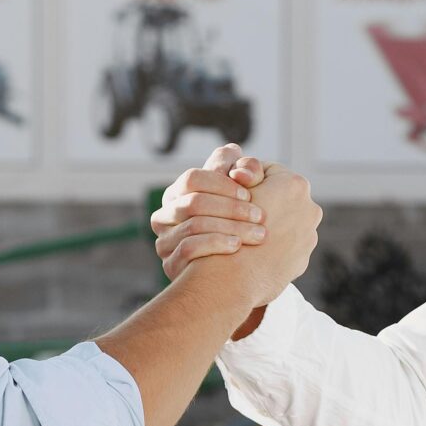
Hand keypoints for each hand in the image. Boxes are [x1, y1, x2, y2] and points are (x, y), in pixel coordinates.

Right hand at [152, 143, 268, 279]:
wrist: (232, 273)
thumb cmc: (237, 223)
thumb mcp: (242, 194)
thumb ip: (241, 169)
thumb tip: (235, 151)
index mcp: (176, 194)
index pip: (192, 179)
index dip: (222, 183)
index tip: (250, 192)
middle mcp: (164, 217)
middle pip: (193, 203)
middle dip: (231, 208)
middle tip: (261, 216)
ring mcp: (165, 242)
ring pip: (193, 226)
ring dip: (231, 227)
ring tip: (259, 234)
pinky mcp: (170, 266)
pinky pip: (188, 249)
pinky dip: (216, 244)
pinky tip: (238, 246)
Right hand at [210, 162, 318, 310]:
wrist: (231, 280)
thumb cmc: (225, 229)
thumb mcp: (230, 189)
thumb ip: (242, 173)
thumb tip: (245, 169)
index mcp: (294, 185)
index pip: (268, 172)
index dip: (245, 180)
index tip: (231, 191)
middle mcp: (309, 209)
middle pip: (281, 198)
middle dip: (263, 202)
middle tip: (237, 211)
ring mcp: (309, 236)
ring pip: (285, 222)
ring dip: (269, 225)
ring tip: (243, 232)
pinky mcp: (302, 260)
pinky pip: (286, 246)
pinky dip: (272, 247)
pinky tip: (251, 250)